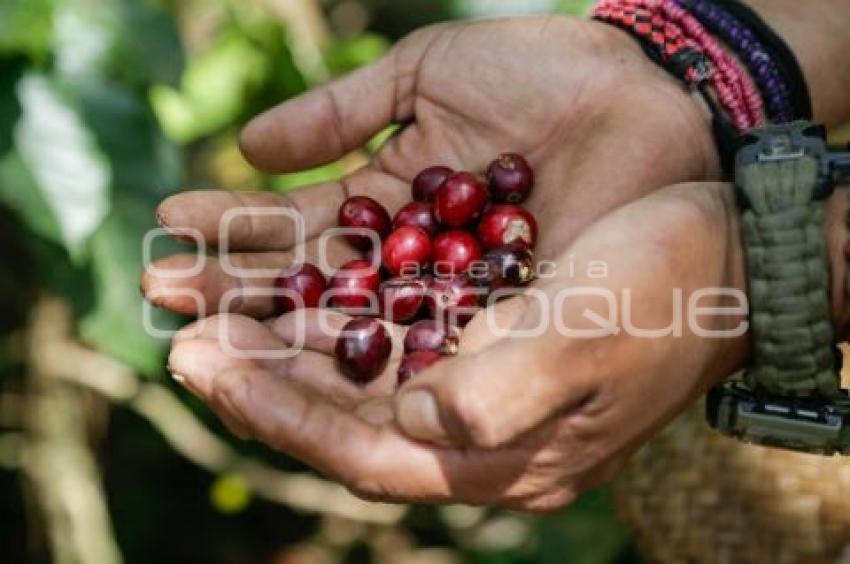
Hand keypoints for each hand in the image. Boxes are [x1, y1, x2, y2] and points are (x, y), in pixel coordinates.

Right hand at [142, 15, 719, 319]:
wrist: (648, 99)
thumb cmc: (545, 76)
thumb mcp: (428, 74)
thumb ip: (341, 111)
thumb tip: (248, 145)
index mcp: (386, 202)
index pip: (295, 228)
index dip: (233, 228)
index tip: (171, 223)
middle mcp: (407, 264)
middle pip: (309, 292)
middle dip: (235, 294)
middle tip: (162, 299)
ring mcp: (449, 303)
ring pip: (350, 332)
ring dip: (275, 338)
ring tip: (202, 339)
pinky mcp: (497, 331)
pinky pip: (420, 352)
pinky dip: (363, 360)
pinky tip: (301, 367)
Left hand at [167, 183, 756, 510]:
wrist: (723, 256)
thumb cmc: (664, 289)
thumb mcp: (591, 334)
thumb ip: (504, 389)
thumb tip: (415, 420)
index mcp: (506, 457)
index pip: (370, 453)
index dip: (284, 415)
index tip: (210, 367)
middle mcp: (483, 440)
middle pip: (350, 426)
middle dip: (266, 387)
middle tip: (187, 344)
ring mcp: (481, 397)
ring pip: (361, 389)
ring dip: (288, 355)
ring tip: (216, 317)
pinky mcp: (483, 351)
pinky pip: (389, 349)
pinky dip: (337, 327)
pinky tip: (295, 297)